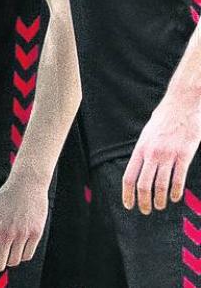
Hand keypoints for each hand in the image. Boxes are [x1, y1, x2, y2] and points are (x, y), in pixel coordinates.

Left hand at [0, 172, 48, 274]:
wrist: (26, 186)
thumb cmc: (7, 198)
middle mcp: (7, 233)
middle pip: (0, 263)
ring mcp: (22, 235)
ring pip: (14, 261)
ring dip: (10, 261)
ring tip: (8, 254)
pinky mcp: (35, 234)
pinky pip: (28, 255)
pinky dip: (22, 256)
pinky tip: (19, 249)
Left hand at [122, 91, 200, 213]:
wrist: (182, 103)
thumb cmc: (165, 117)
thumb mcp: (148, 133)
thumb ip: (145, 150)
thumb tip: (142, 166)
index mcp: (140, 148)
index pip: (129, 176)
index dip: (127, 194)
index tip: (129, 205)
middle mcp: (152, 153)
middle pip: (143, 184)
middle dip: (143, 201)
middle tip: (146, 211)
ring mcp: (168, 154)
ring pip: (161, 184)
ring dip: (159, 199)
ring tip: (160, 206)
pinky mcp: (185, 154)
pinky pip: (178, 178)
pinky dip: (175, 191)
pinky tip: (175, 198)